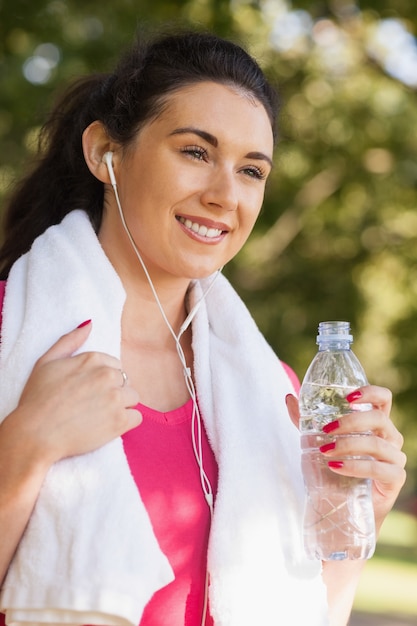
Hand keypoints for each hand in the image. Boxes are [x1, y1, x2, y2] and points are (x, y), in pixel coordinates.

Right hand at [3, 321, 140, 467]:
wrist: (34, 434)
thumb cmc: (37, 400)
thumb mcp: (46, 362)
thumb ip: (70, 341)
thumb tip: (89, 324)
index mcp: (92, 359)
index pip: (115, 365)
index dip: (103, 379)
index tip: (90, 391)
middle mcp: (107, 375)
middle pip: (125, 381)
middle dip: (114, 391)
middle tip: (94, 405)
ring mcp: (115, 398)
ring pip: (133, 397)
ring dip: (122, 406)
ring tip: (101, 416)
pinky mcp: (120, 421)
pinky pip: (137, 417)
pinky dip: (126, 422)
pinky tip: (108, 426)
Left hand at [286, 386, 406, 533]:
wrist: (342, 508)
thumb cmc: (334, 469)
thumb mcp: (318, 441)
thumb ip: (306, 420)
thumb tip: (289, 397)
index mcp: (375, 423)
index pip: (383, 398)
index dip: (370, 392)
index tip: (347, 397)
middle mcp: (389, 437)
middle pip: (379, 418)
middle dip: (350, 421)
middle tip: (327, 430)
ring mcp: (395, 458)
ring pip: (377, 444)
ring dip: (348, 444)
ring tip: (326, 452)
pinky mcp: (395, 479)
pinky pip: (379, 469)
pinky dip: (356, 466)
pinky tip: (336, 467)